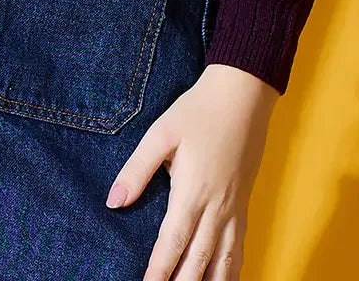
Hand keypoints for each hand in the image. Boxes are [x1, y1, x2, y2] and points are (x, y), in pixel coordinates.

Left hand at [105, 62, 277, 279]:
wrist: (244, 94)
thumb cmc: (199, 110)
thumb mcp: (161, 132)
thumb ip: (137, 170)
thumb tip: (114, 202)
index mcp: (192, 191)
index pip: (171, 244)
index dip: (157, 272)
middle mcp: (216, 208)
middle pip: (197, 262)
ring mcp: (234, 210)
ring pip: (223, 263)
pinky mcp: (244, 206)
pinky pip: (239, 250)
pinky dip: (231, 273)